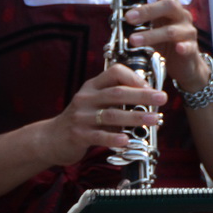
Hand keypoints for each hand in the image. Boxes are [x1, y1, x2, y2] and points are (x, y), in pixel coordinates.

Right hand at [43, 62, 165, 166]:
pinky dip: (114, 138)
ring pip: (112, 115)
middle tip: (162, 98)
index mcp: (93, 86)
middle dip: (142, 96)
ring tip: (155, 120)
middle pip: (117, 93)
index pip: (115, 72)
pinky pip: (99, 136)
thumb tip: (150, 96)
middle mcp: (86, 98)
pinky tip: (127, 140)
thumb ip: (117, 98)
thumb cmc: (82, 119)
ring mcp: (80, 117)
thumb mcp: (96, 102)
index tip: (151, 86)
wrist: (50, 139)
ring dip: (136, 117)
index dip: (135, 77)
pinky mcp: (77, 135)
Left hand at [124, 0, 206, 90]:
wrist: (183, 63)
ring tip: (133, 40)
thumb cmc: (163, 41)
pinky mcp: (191, 48)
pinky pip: (187, 46)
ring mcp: (187, 31)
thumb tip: (115, 13)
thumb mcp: (151, 26)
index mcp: (169, 5)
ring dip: (151, 34)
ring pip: (172, 29)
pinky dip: (182, 47)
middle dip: (147, 10)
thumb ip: (138, 19)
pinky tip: (177, 49)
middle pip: (169, 4)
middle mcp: (180, 15)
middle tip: (128, 18)